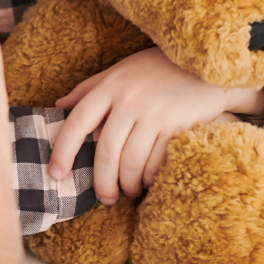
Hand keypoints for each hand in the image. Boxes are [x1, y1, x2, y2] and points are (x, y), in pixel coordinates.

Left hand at [48, 47, 263, 204]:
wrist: (207, 65)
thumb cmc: (157, 69)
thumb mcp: (120, 71)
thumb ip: (89, 88)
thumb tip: (58, 105)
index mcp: (110, 86)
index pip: (77, 122)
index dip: (62, 151)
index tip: (56, 174)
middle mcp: (129, 99)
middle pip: (106, 152)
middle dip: (103, 182)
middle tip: (105, 198)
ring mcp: (154, 113)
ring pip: (132, 162)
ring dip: (129, 184)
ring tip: (130, 190)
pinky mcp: (177, 125)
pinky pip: (157, 162)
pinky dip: (150, 177)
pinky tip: (150, 180)